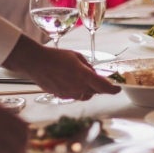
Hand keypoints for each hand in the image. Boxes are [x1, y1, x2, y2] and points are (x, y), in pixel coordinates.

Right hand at [3, 35, 120, 100]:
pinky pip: (75, 96)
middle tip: (99, 81)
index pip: (104, 87)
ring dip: (89, 90)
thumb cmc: (55, 56)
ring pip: (86, 96)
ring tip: (83, 80)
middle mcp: (78, 87)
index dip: (113, 90)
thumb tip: (95, 74)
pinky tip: (71, 82)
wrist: (35, 62)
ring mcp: (69, 93)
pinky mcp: (61, 96)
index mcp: (84, 75)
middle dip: (100, 87)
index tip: (118, 88)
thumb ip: (88, 67)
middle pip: (96, 92)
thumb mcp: (76, 56)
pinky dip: (77, 91)